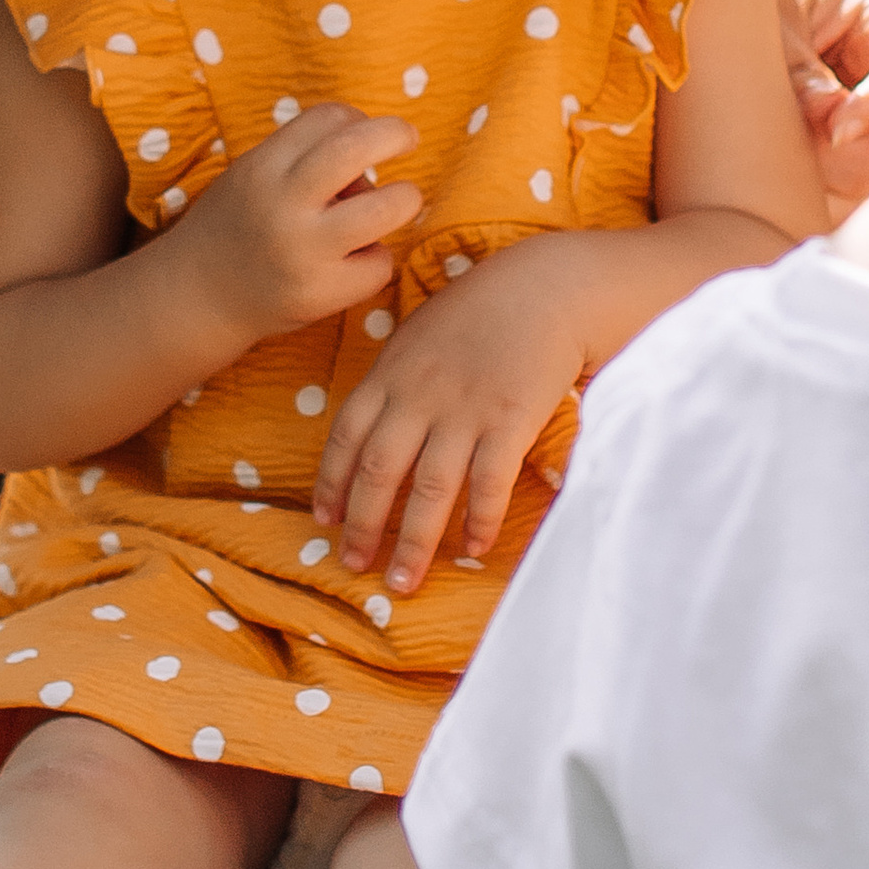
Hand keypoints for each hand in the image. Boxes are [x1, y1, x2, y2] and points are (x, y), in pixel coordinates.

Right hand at [181, 103, 423, 351]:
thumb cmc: (238, 225)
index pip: (328, 118)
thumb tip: (368, 159)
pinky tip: (351, 263)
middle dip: (395, 134)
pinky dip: (374, 259)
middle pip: (356, 148)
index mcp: (263, 166)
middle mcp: (282, 204)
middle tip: (408, 139)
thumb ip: (302, 159)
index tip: (361, 132)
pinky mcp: (320, 294)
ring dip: (402, 199)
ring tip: (393, 205)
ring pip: (386, 208)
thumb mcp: (252, 175)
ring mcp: (303, 252)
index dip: (355, 119)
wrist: (198, 296)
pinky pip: (379, 264)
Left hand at [311, 240, 582, 595]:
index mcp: (390, 373)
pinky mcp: (510, 421)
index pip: (346, 437)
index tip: (324, 519)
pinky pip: (488, 484)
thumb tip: (373, 424)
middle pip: (379, 472)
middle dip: (362, 525)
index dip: (331, 483)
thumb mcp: (419, 334)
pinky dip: (478, 520)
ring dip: (412, 542)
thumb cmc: (481, 310)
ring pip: (428, 490)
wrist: (544, 287)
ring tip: (401, 581)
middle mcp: (418, 396)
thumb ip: (394, 379)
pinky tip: (474, 548)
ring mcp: (464, 411)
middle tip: (354, 564)